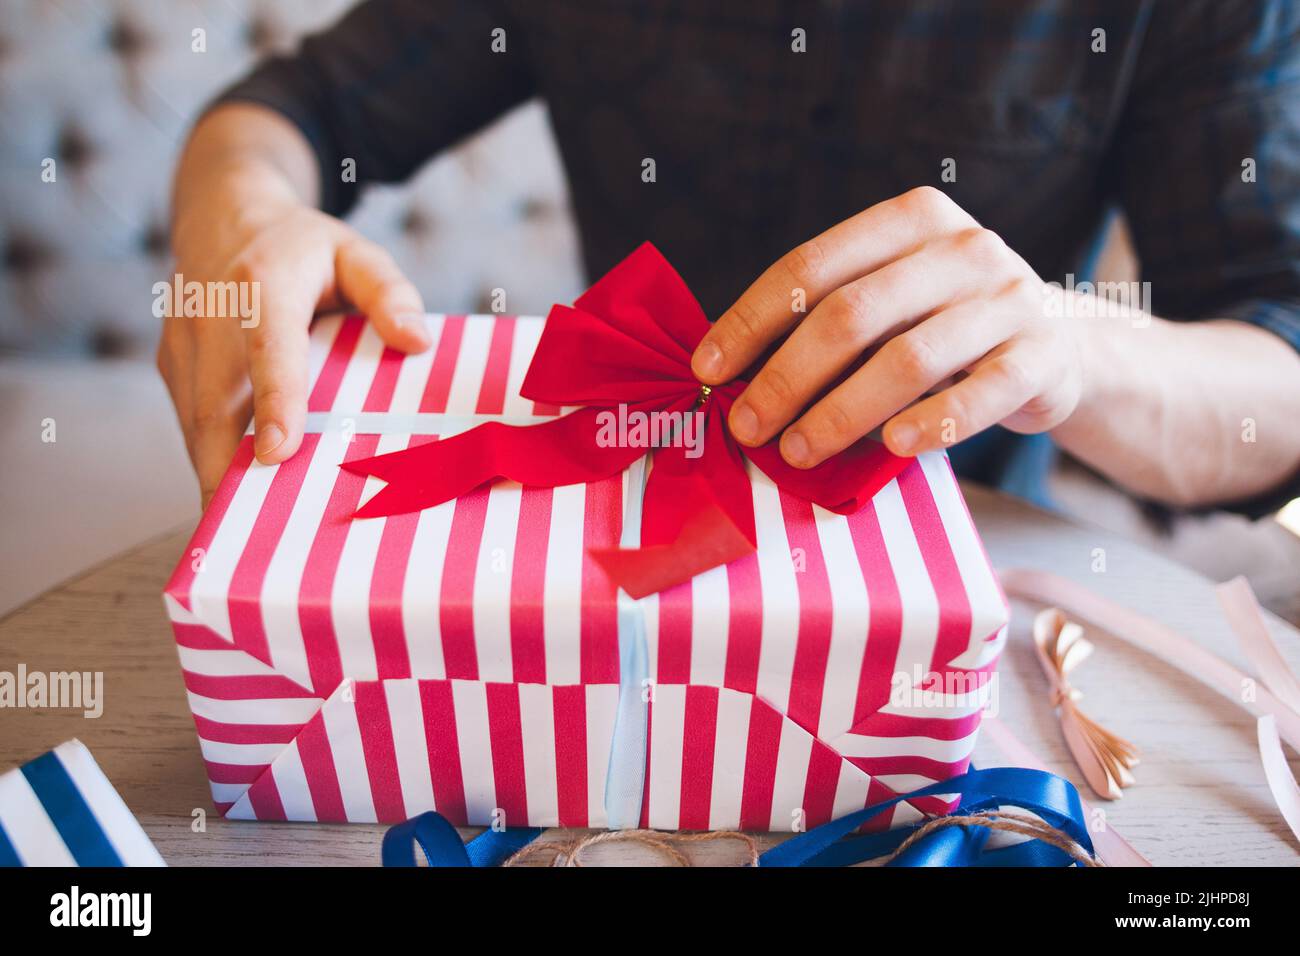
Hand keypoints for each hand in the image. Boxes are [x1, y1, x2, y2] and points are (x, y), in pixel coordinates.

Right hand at [159, 182, 429, 506]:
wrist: (224, 217)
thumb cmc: (304, 248)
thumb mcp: (356, 251)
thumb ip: (389, 291)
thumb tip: (417, 340)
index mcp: (262, 284)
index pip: (268, 348)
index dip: (273, 401)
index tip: (278, 452)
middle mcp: (211, 316)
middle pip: (215, 404)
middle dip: (231, 471)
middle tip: (257, 535)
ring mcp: (183, 345)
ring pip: (196, 426)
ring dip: (219, 480)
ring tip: (248, 540)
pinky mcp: (173, 368)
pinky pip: (192, 426)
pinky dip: (214, 465)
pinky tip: (242, 507)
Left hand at [690, 187, 1086, 467]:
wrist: (1057, 345)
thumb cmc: (942, 325)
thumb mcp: (890, 299)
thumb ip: (827, 318)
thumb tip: (728, 371)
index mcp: (909, 220)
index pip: (810, 266)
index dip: (751, 320)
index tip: (707, 368)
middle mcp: (961, 247)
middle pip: (851, 315)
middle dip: (786, 377)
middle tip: (747, 426)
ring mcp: (1008, 299)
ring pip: (908, 359)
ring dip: (842, 413)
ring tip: (799, 450)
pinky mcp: (1042, 355)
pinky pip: (980, 395)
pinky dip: (930, 425)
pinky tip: (890, 449)